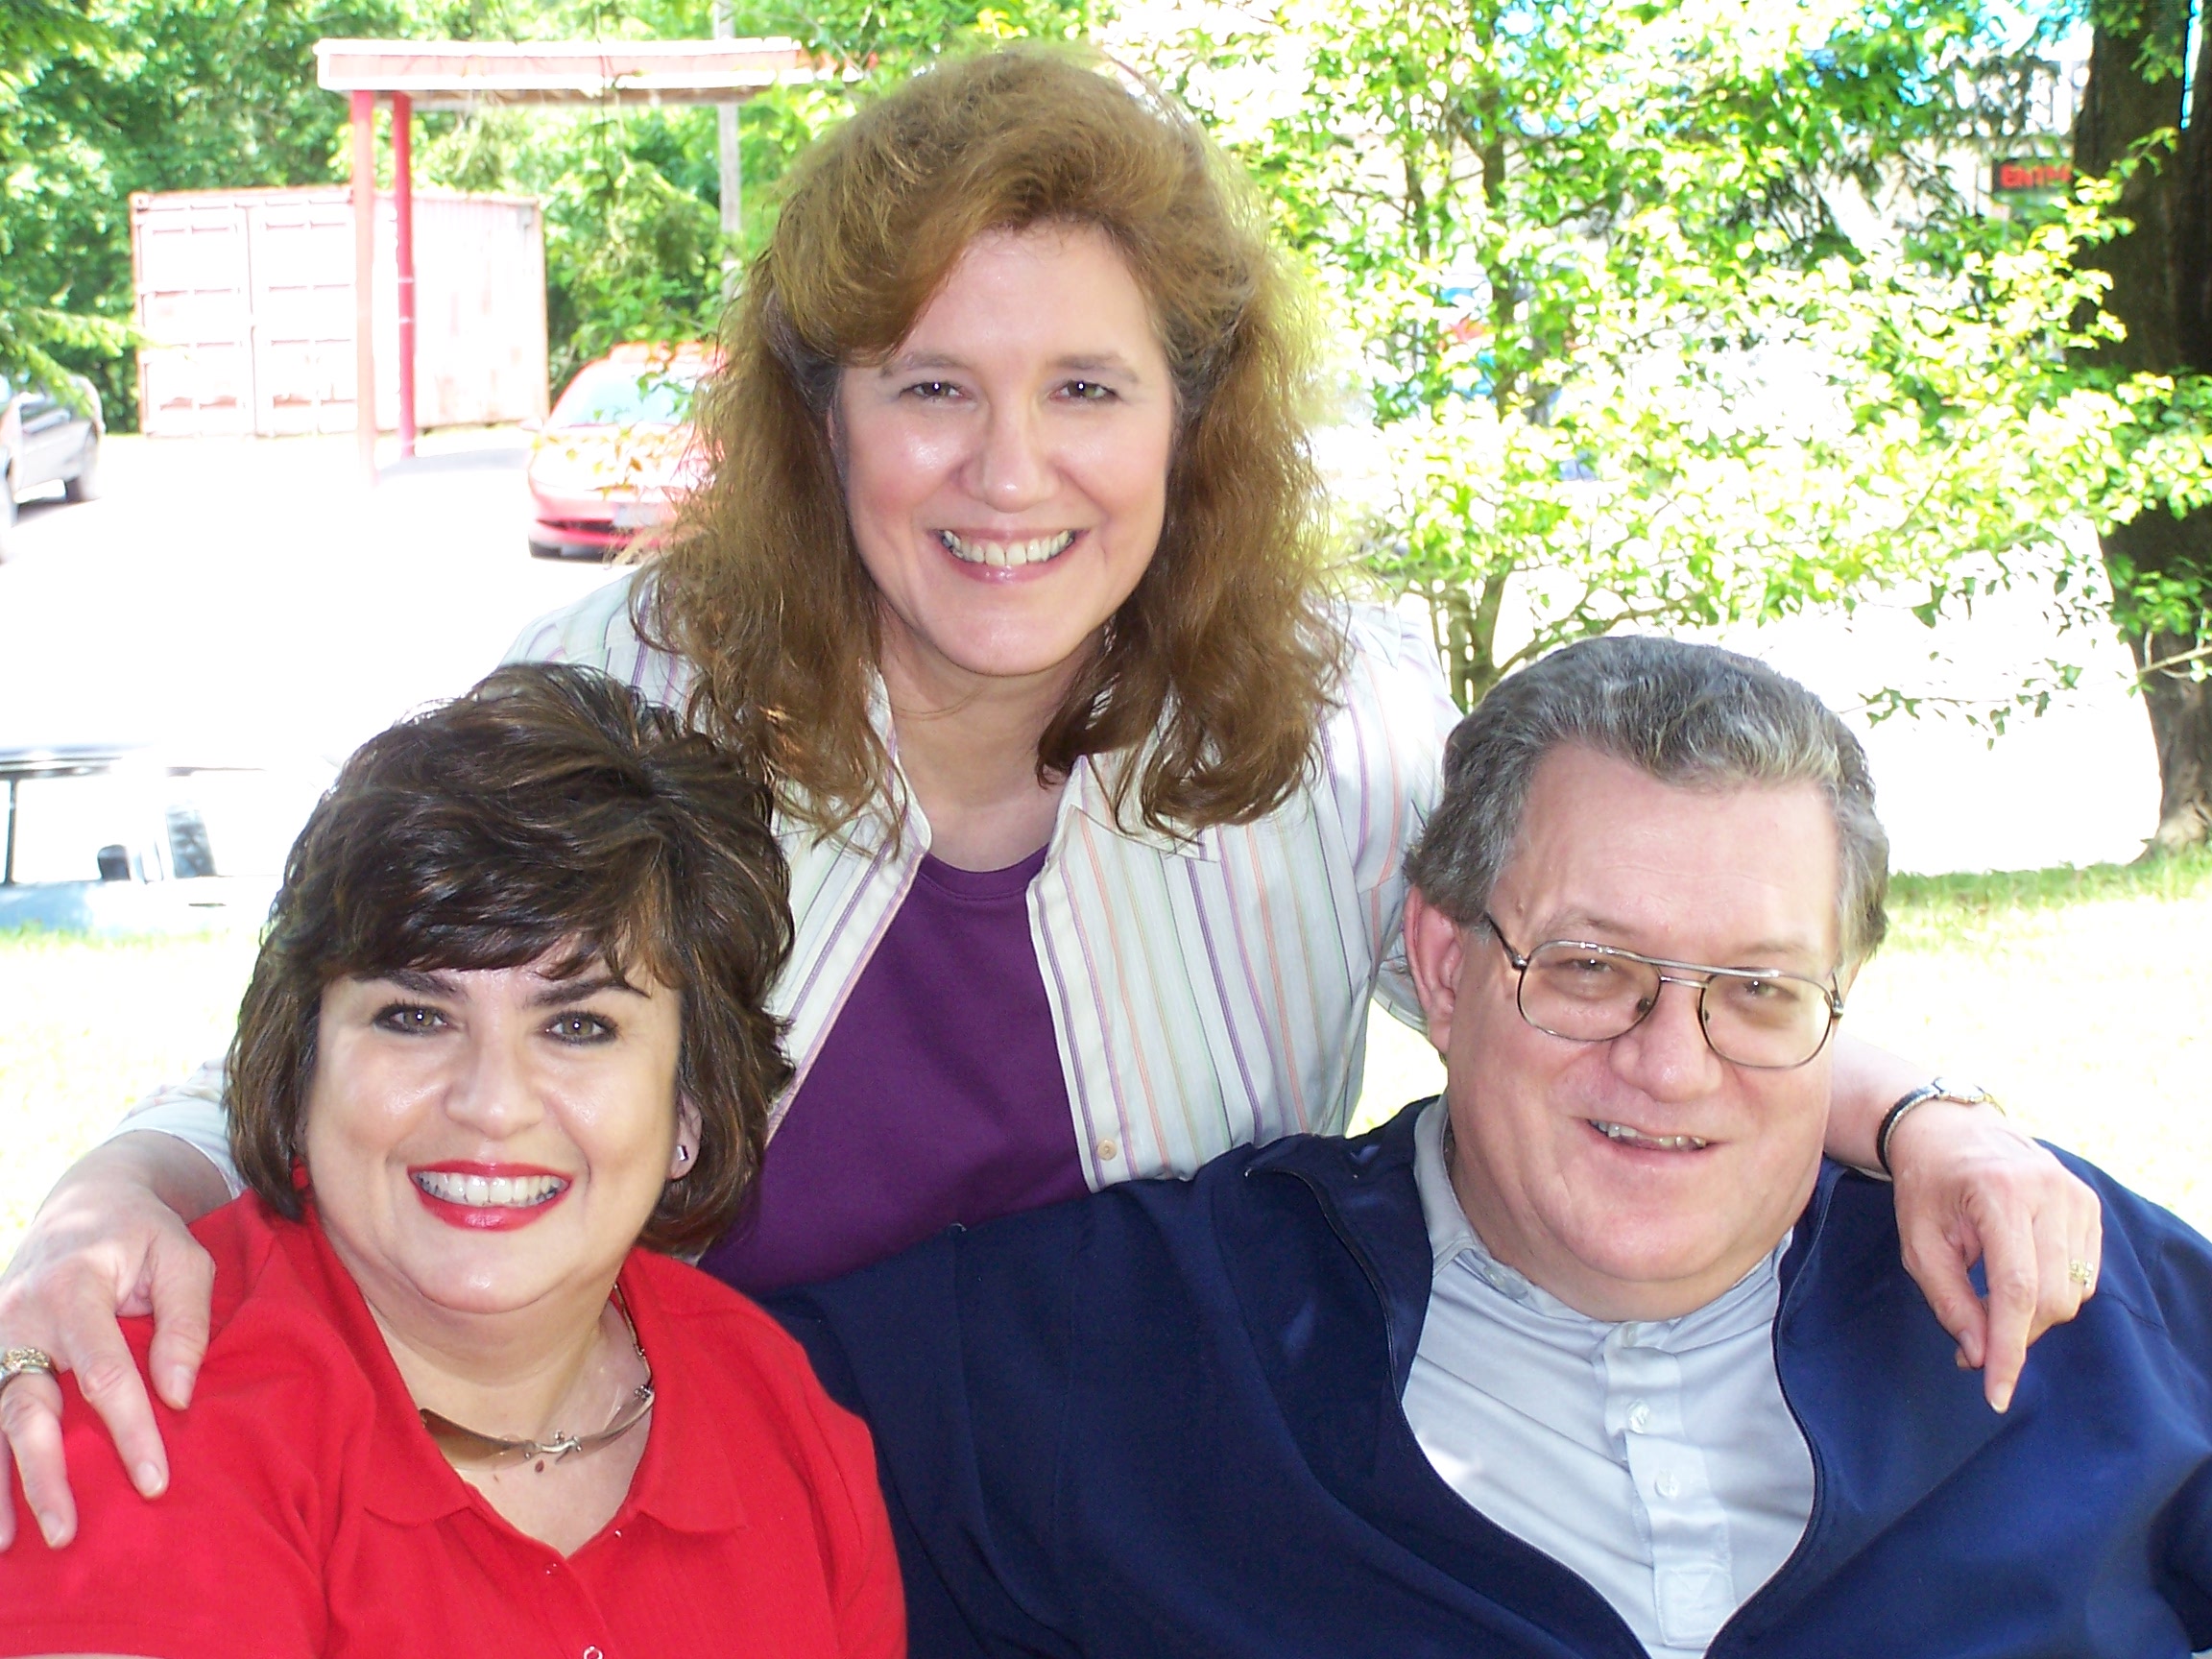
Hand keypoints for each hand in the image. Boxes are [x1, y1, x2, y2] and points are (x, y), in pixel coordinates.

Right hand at [0, 1136, 221, 1549]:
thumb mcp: (184, 1259)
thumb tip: (178, 1395)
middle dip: (46, 1474)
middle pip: (28, 1407)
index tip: (154, 1481)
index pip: (104, 1373)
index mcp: (73, 1287)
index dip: (130, 1430)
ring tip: (9, 1544)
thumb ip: (185, 1324)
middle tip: (68, 1531)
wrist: (86, 1200)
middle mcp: (20, 1313)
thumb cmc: (145, 1235)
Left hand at [1886, 1101, 2101, 1412]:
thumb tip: (1980, 1357)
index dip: (2009, 1348)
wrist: (1949, 1131)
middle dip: (2015, 1334)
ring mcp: (2077, 1196)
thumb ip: (1948, 1302)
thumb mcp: (1918, 1243)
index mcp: (1999, 1194)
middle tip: (1974, 1341)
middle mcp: (2049, 1191)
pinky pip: (2084, 1277)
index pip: (2017, 1289)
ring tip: (1987, 1301)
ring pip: (2072, 1293)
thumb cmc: (1926, 1188)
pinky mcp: (2090, 1205)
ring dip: (2032, 1316)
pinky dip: (2052, 1293)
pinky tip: (2016, 1278)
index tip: (1997, 1393)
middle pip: (2051, 1298)